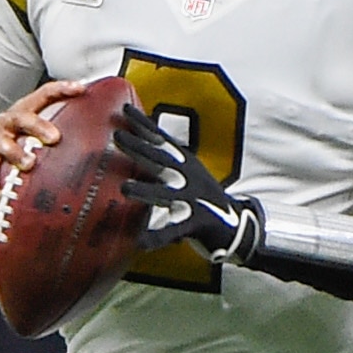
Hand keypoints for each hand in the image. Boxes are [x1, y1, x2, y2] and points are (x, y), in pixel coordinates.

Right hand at [0, 80, 89, 196]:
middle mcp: (8, 124)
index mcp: (24, 111)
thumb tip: (103, 131)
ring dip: (15, 154)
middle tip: (55, 137)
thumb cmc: (19, 141)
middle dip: (37, 126)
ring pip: (2, 145)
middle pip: (21, 118)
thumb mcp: (36, 129)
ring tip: (29, 164)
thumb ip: (62, 127)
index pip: (44, 94)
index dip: (62, 89)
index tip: (81, 89)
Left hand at [110, 105, 257, 263]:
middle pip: (161, 161)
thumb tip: (136, 144)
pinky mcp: (197, 224)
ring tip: (125, 189)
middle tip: (118, 136)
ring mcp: (194, 200)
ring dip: (146, 190)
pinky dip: (157, 237)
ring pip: (166, 195)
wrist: (235, 225)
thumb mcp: (186, 173)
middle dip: (139, 148)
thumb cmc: (200, 198)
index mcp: (185, 164)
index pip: (162, 141)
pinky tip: (141, 242)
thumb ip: (164, 162)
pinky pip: (174, 231)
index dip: (145, 125)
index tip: (125, 110)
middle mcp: (189, 178)